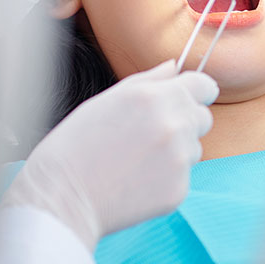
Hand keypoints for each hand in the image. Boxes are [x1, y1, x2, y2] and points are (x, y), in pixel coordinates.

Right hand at [2, 61, 218, 246]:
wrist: (61, 197)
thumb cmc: (75, 146)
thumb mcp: (105, 101)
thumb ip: (147, 81)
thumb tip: (174, 67)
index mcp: (154, 97)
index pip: (203, 85)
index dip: (199, 91)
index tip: (194, 98)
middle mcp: (172, 124)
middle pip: (202, 117)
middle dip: (184, 123)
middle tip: (149, 137)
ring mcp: (178, 159)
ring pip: (193, 149)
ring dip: (175, 152)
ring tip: (135, 161)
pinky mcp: (179, 189)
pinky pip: (183, 177)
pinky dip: (165, 179)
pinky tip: (135, 182)